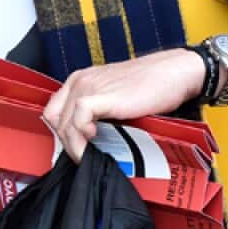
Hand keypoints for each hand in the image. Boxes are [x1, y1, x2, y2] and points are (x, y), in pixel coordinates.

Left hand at [42, 49, 205, 161]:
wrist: (174, 72)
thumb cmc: (152, 85)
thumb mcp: (116, 97)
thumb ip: (99, 112)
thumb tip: (90, 140)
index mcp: (81, 79)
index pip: (53, 110)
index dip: (60, 133)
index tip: (74, 147)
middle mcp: (80, 81)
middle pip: (55, 119)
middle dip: (67, 142)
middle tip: (83, 156)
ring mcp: (89, 86)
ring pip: (63, 123)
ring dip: (74, 145)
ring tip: (89, 155)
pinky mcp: (101, 95)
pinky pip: (77, 119)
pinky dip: (81, 136)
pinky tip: (95, 140)